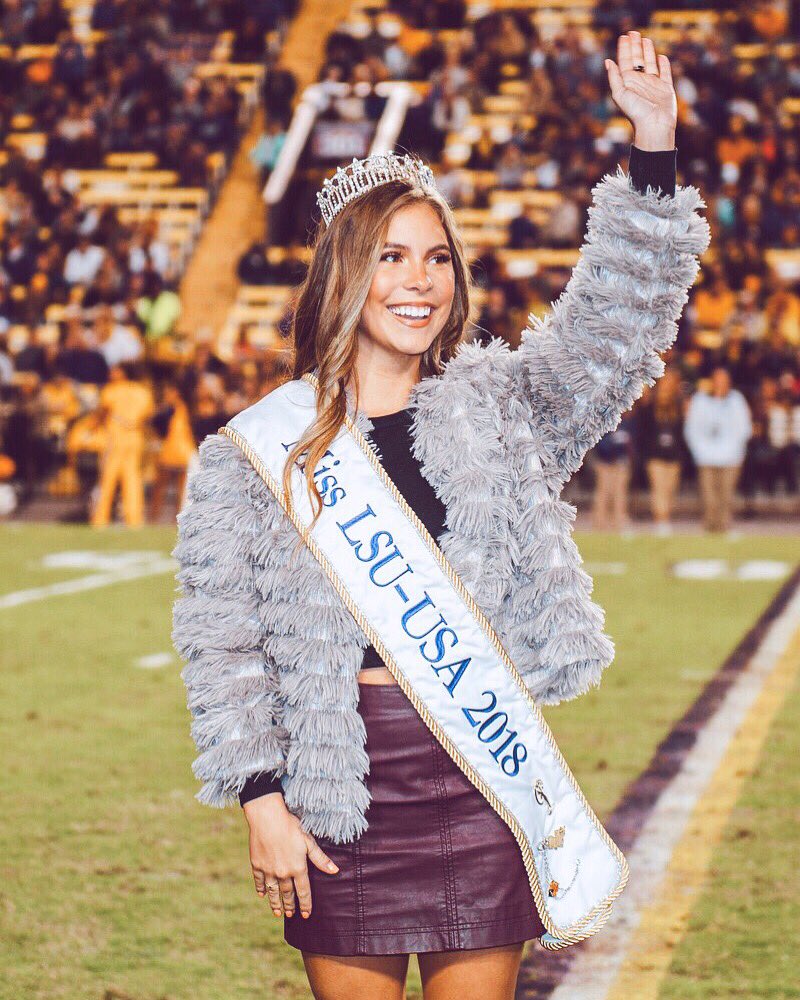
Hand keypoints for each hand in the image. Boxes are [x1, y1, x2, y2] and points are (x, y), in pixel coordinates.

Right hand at [243, 792, 338, 918]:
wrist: (267, 818)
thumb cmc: (290, 826)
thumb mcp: (308, 841)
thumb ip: (320, 859)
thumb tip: (335, 871)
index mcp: (297, 868)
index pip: (303, 891)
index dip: (306, 904)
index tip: (307, 915)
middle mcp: (283, 873)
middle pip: (287, 894)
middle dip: (290, 905)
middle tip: (292, 915)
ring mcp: (268, 870)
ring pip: (273, 891)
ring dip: (275, 903)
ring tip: (278, 913)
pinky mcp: (257, 865)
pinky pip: (259, 881)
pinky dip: (261, 889)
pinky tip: (262, 894)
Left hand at [605, 30, 676, 149]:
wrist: (654, 125)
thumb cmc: (636, 112)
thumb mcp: (620, 94)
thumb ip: (614, 77)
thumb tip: (608, 61)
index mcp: (628, 82)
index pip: (625, 61)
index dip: (624, 48)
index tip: (624, 36)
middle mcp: (640, 82)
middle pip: (637, 59)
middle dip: (634, 46)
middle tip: (633, 32)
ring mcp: (653, 84)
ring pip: (650, 63)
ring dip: (647, 51)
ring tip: (645, 39)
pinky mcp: (666, 88)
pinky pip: (665, 73)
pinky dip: (663, 64)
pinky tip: (661, 57)